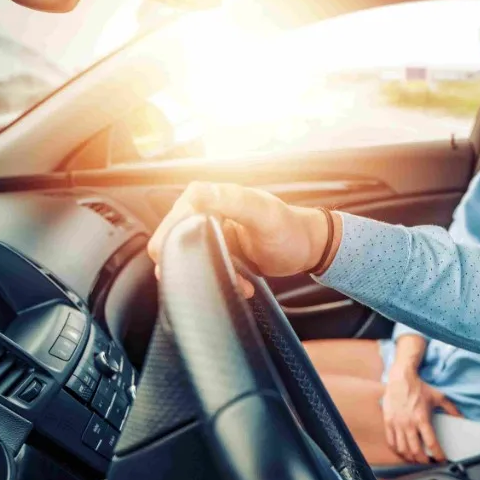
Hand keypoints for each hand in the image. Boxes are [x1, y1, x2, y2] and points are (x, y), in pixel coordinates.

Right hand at [146, 182, 330, 296]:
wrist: (309, 248)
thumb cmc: (290, 229)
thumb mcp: (264, 215)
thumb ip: (233, 201)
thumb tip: (196, 194)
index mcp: (214, 197)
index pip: (178, 213)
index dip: (171, 236)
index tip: (171, 259)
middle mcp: (210, 212)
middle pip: (179, 238)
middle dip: (191, 262)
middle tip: (203, 280)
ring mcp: (214, 233)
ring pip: (194, 257)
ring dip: (211, 275)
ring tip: (239, 283)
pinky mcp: (222, 251)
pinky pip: (210, 268)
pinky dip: (225, 280)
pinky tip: (244, 286)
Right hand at [382, 367, 457, 463]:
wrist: (400, 379)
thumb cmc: (419, 388)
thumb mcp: (438, 396)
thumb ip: (451, 408)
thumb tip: (461, 417)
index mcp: (422, 418)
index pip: (431, 442)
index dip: (437, 454)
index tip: (441, 460)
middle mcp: (409, 424)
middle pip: (416, 451)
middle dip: (423, 461)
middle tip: (428, 463)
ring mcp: (397, 424)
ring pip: (403, 449)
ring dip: (410, 458)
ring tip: (416, 460)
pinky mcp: (388, 423)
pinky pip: (391, 442)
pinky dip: (397, 450)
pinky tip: (403, 452)